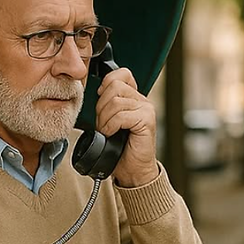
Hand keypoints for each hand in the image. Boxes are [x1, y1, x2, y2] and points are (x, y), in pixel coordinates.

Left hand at [94, 67, 158, 187]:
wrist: (133, 170)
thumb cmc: (121, 149)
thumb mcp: (110, 120)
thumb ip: (108, 103)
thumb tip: (97, 89)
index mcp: (134, 98)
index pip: (121, 74)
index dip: (106, 84)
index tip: (102, 102)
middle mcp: (143, 100)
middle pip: (113, 86)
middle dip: (101, 106)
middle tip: (104, 124)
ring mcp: (146, 109)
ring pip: (115, 101)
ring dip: (105, 119)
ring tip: (108, 131)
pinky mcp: (147, 121)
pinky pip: (121, 115)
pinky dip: (111, 126)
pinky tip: (112, 134)